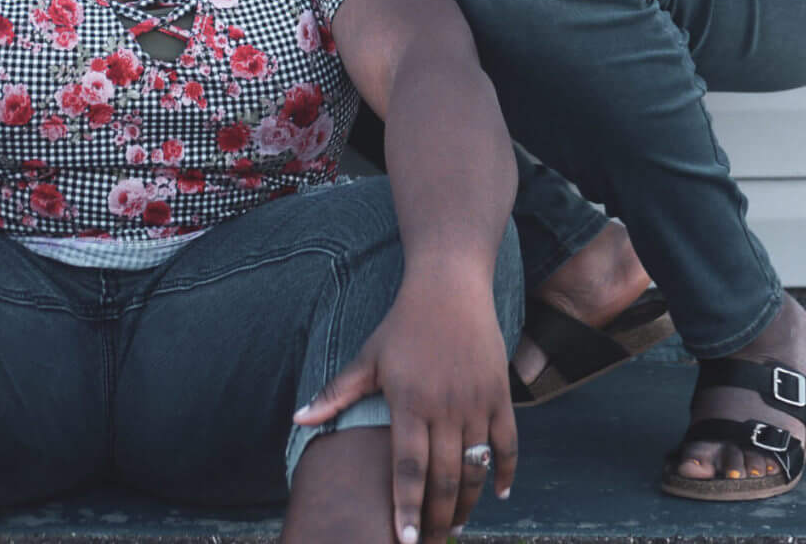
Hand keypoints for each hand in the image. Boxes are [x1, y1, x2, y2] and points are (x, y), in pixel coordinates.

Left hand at [294, 273, 516, 543]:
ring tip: (455, 526)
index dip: (408, 508)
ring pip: (476, 468)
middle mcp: (445, 408)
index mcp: (409, 403)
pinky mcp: (499, 395)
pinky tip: (497, 495)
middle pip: (444, 479)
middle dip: (438, 519)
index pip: (409, 469)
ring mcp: (476, 403)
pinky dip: (504, 473)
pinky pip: (507, 444)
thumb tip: (298, 419)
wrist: (449, 287)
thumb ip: (336, 394)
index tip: (406, 541)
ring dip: (468, 504)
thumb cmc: (402, 325)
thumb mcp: (367, 358)